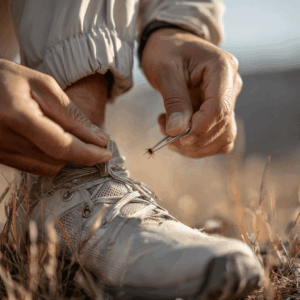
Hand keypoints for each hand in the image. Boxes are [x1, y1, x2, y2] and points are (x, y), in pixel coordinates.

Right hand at [0, 59, 111, 175]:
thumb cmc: (7, 79)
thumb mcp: (42, 85)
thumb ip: (71, 113)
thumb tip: (99, 138)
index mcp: (16, 115)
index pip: (62, 145)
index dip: (88, 153)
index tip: (107, 152)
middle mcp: (4, 139)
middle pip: (57, 159)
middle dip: (81, 154)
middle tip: (96, 143)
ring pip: (48, 167)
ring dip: (67, 157)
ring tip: (73, 139)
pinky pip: (34, 168)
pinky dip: (52, 159)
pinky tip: (56, 144)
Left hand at [141, 28, 241, 157]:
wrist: (170, 46)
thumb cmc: (166, 52)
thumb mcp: (165, 72)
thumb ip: (174, 101)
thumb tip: (176, 131)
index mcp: (222, 68)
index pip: (219, 108)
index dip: (198, 127)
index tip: (174, 133)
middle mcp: (232, 85)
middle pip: (222, 125)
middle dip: (193, 138)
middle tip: (165, 131)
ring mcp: (229, 99)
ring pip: (223, 137)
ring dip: (195, 144)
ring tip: (169, 129)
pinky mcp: (221, 111)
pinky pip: (217, 138)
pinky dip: (198, 144)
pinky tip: (178, 132)